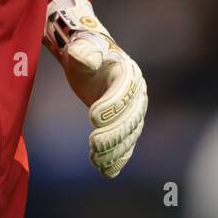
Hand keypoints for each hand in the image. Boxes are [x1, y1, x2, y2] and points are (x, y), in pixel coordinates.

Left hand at [44, 0, 147, 178]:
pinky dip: (118, 158)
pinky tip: (106, 171)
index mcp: (127, 72)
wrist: (89, 57)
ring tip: (97, 161)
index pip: (123, 92)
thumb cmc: (84, 49)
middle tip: (94, 145)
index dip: (111, 106)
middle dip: (114, 133)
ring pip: (129, 134)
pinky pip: (125, 143)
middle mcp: (136, 93)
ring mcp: (132, 110)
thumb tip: (83, 57)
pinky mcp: (125, 124)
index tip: (92, 118)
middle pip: (130, 117)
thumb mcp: (81, 46)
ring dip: (115, 150)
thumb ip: (83, 52)